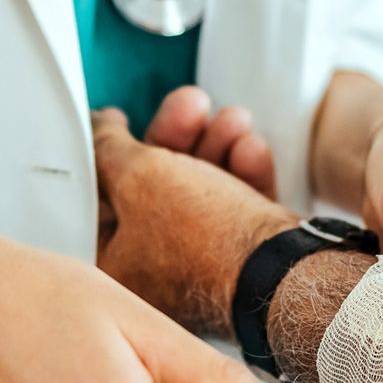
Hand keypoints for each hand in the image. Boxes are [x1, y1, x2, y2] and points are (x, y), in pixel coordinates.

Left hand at [94, 108, 297, 334]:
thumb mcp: (139, 176)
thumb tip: (96, 132)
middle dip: (177, 137)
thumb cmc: (206, 241)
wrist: (286, 275)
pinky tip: (251, 150)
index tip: (120, 121)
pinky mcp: (242, 263)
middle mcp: (154, 275)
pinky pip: (233, 208)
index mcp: (115, 267)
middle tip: (189, 107)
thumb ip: (108, 147)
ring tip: (234, 123)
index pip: (100, 197)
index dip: (109, 150)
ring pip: (198, 192)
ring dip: (216, 146)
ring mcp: (201, 270)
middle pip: (154, 188)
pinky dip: (242, 174)